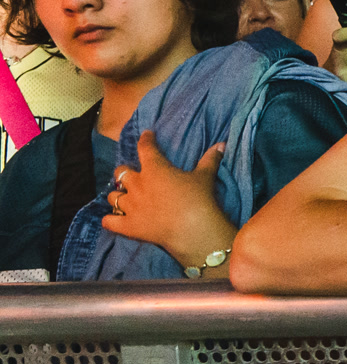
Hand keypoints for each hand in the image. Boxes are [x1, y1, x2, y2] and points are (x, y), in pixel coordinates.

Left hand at [103, 133, 236, 271]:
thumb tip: (221, 144)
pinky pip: (109, 221)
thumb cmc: (198, 199)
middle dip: (125, 172)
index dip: (145, 139)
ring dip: (118, 195)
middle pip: (121, 173)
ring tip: (125, 197)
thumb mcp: (205, 176)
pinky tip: (114, 219)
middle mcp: (137, 184)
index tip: (147, 135)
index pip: (145, 148)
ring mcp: (130, 206)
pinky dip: (110, 219)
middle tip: (134, 175)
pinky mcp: (128, 225)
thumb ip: (210, 159)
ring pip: (113, 196)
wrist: (192, 229)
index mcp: (155, 169)